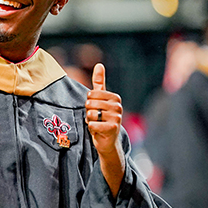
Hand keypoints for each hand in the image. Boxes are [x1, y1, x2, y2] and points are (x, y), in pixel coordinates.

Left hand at [85, 64, 124, 195]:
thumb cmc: (102, 119)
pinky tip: (98, 132)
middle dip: (89, 113)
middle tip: (96, 119)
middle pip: (90, 104)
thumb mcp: (100, 100)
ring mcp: (117, 117)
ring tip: (98, 125)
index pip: (91, 94)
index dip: (89, 104)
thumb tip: (99, 64)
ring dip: (90, 121)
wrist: (108, 142)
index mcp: (115, 98)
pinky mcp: (113, 128)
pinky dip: (91, 129)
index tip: (96, 110)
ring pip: (90, 114)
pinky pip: (92, 124)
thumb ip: (99, 82)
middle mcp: (118, 106)